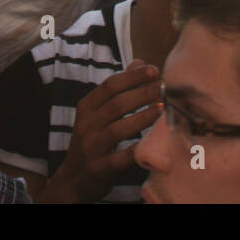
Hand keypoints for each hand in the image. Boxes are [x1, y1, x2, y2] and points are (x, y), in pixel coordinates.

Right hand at [40, 61, 161, 202]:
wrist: (74, 177)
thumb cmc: (93, 138)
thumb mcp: (98, 112)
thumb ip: (118, 88)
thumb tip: (140, 62)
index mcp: (86, 107)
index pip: (109, 86)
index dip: (132, 77)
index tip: (154, 70)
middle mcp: (86, 125)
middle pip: (116, 104)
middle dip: (143, 93)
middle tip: (165, 87)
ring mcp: (91, 147)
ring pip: (118, 129)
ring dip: (143, 117)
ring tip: (163, 108)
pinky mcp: (99, 168)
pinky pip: (121, 158)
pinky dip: (137, 149)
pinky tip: (153, 141)